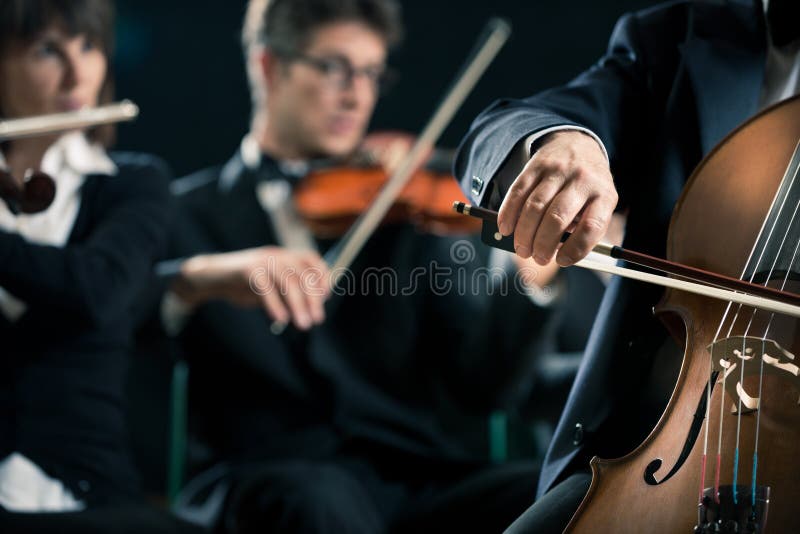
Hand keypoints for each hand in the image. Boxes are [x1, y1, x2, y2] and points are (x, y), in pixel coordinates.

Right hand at [173, 247, 329, 329]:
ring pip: (287, 280)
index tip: (325, 297)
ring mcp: (262, 261)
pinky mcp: (247, 269)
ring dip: (298, 304)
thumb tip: (312, 308)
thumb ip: (289, 293)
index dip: (322, 277)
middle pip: (302, 274)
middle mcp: (276, 255)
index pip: (311, 260)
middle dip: (312, 298)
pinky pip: (266, 287)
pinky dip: (275, 304)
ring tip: (303, 324)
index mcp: (285, 256)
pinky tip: (281, 319)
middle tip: (316, 319)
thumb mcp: (272, 287)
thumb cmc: (246, 284)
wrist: (213, 278)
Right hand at [497, 130, 617, 265]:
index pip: (591, 226)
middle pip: (558, 217)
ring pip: (535, 206)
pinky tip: (505, 228)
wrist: (578, 144)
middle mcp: (583, 180)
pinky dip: (508, 213)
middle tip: (537, 258)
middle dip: (543, 244)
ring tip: (522, 249)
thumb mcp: (598, 205)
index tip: (562, 261)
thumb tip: (557, 255)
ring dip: (524, 233)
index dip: (575, 248)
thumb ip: (583, 230)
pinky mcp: (537, 165)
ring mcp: (558, 170)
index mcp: (604, 195)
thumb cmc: (587, 188)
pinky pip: (518, 191)